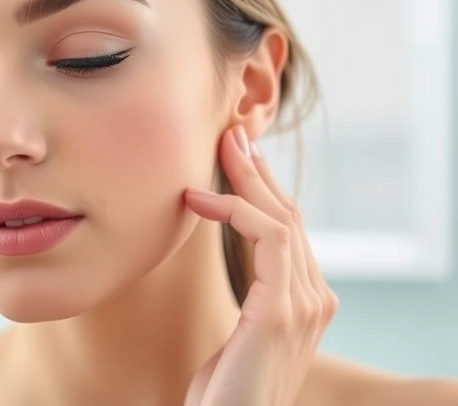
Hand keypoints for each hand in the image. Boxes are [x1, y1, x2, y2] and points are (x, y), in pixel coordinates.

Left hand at [182, 126, 338, 405]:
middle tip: (231, 133)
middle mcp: (315, 299)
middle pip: (289, 215)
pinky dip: (233, 209)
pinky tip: (198, 200)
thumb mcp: (239, 334)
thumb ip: (252, 300)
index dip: (264, 189)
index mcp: (307, 302)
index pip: (289, 230)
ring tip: (219, 148)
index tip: (236, 157)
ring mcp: (304, 305)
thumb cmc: (225, 391)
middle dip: (258, 171)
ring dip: (246, 178)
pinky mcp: (281, 311)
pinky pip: (264, 238)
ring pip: (280, 218)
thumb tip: (234, 263)